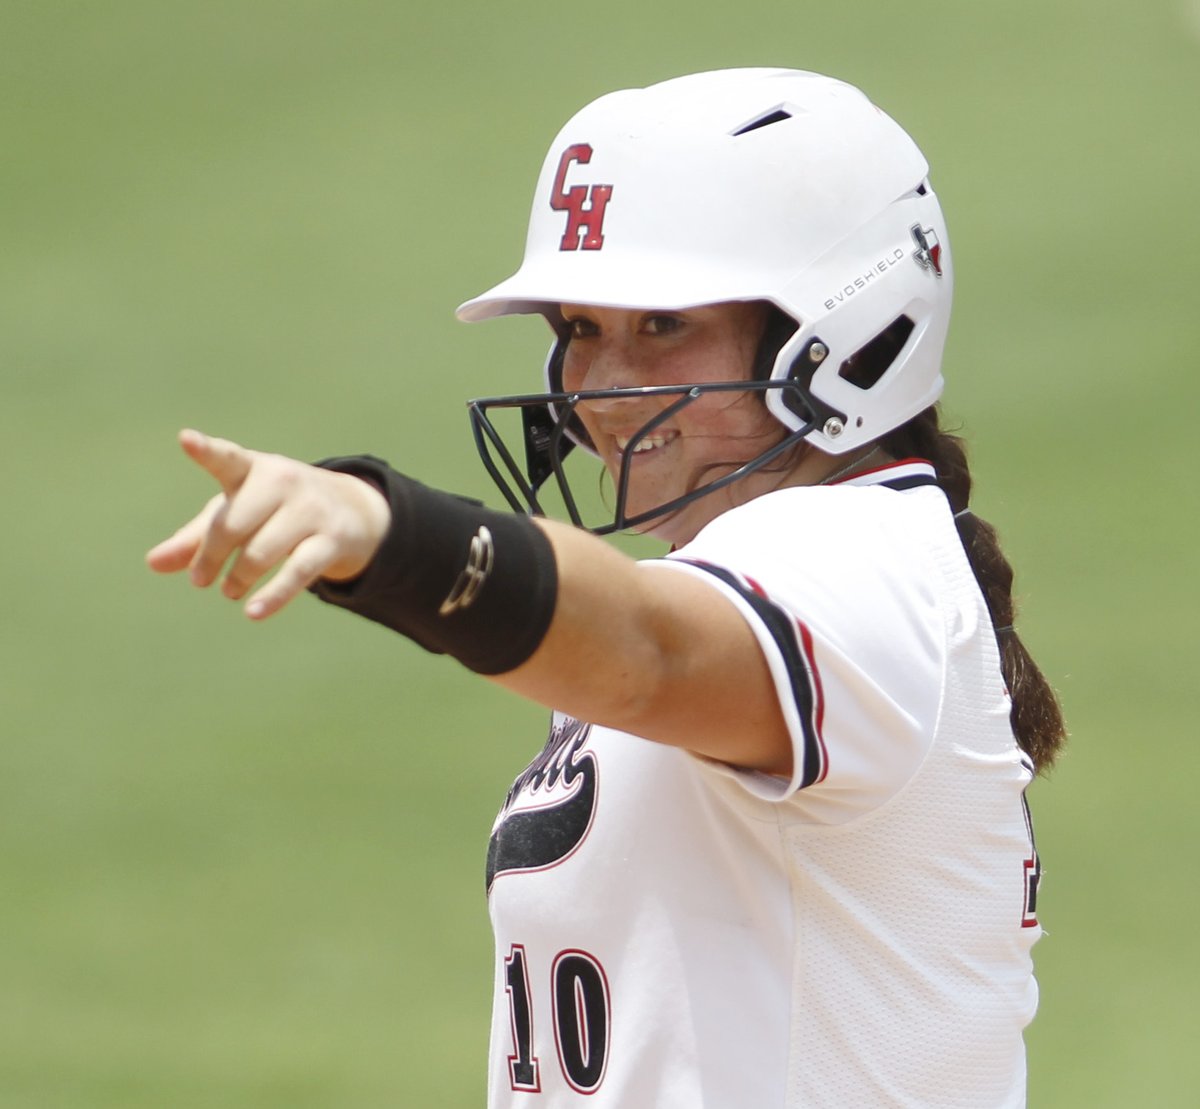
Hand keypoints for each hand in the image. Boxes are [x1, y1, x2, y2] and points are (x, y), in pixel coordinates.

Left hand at [146, 429, 390, 619]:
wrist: (352, 512)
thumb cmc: (277, 510)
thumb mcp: (237, 514)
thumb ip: (195, 538)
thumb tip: (153, 563)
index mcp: (253, 469)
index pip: (227, 459)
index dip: (206, 451)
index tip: (186, 439)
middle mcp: (283, 482)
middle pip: (234, 524)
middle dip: (211, 556)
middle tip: (199, 580)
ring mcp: (310, 510)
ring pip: (261, 553)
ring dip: (238, 578)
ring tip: (229, 591)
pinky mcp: (331, 540)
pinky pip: (298, 572)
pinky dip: (273, 596)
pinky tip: (253, 613)